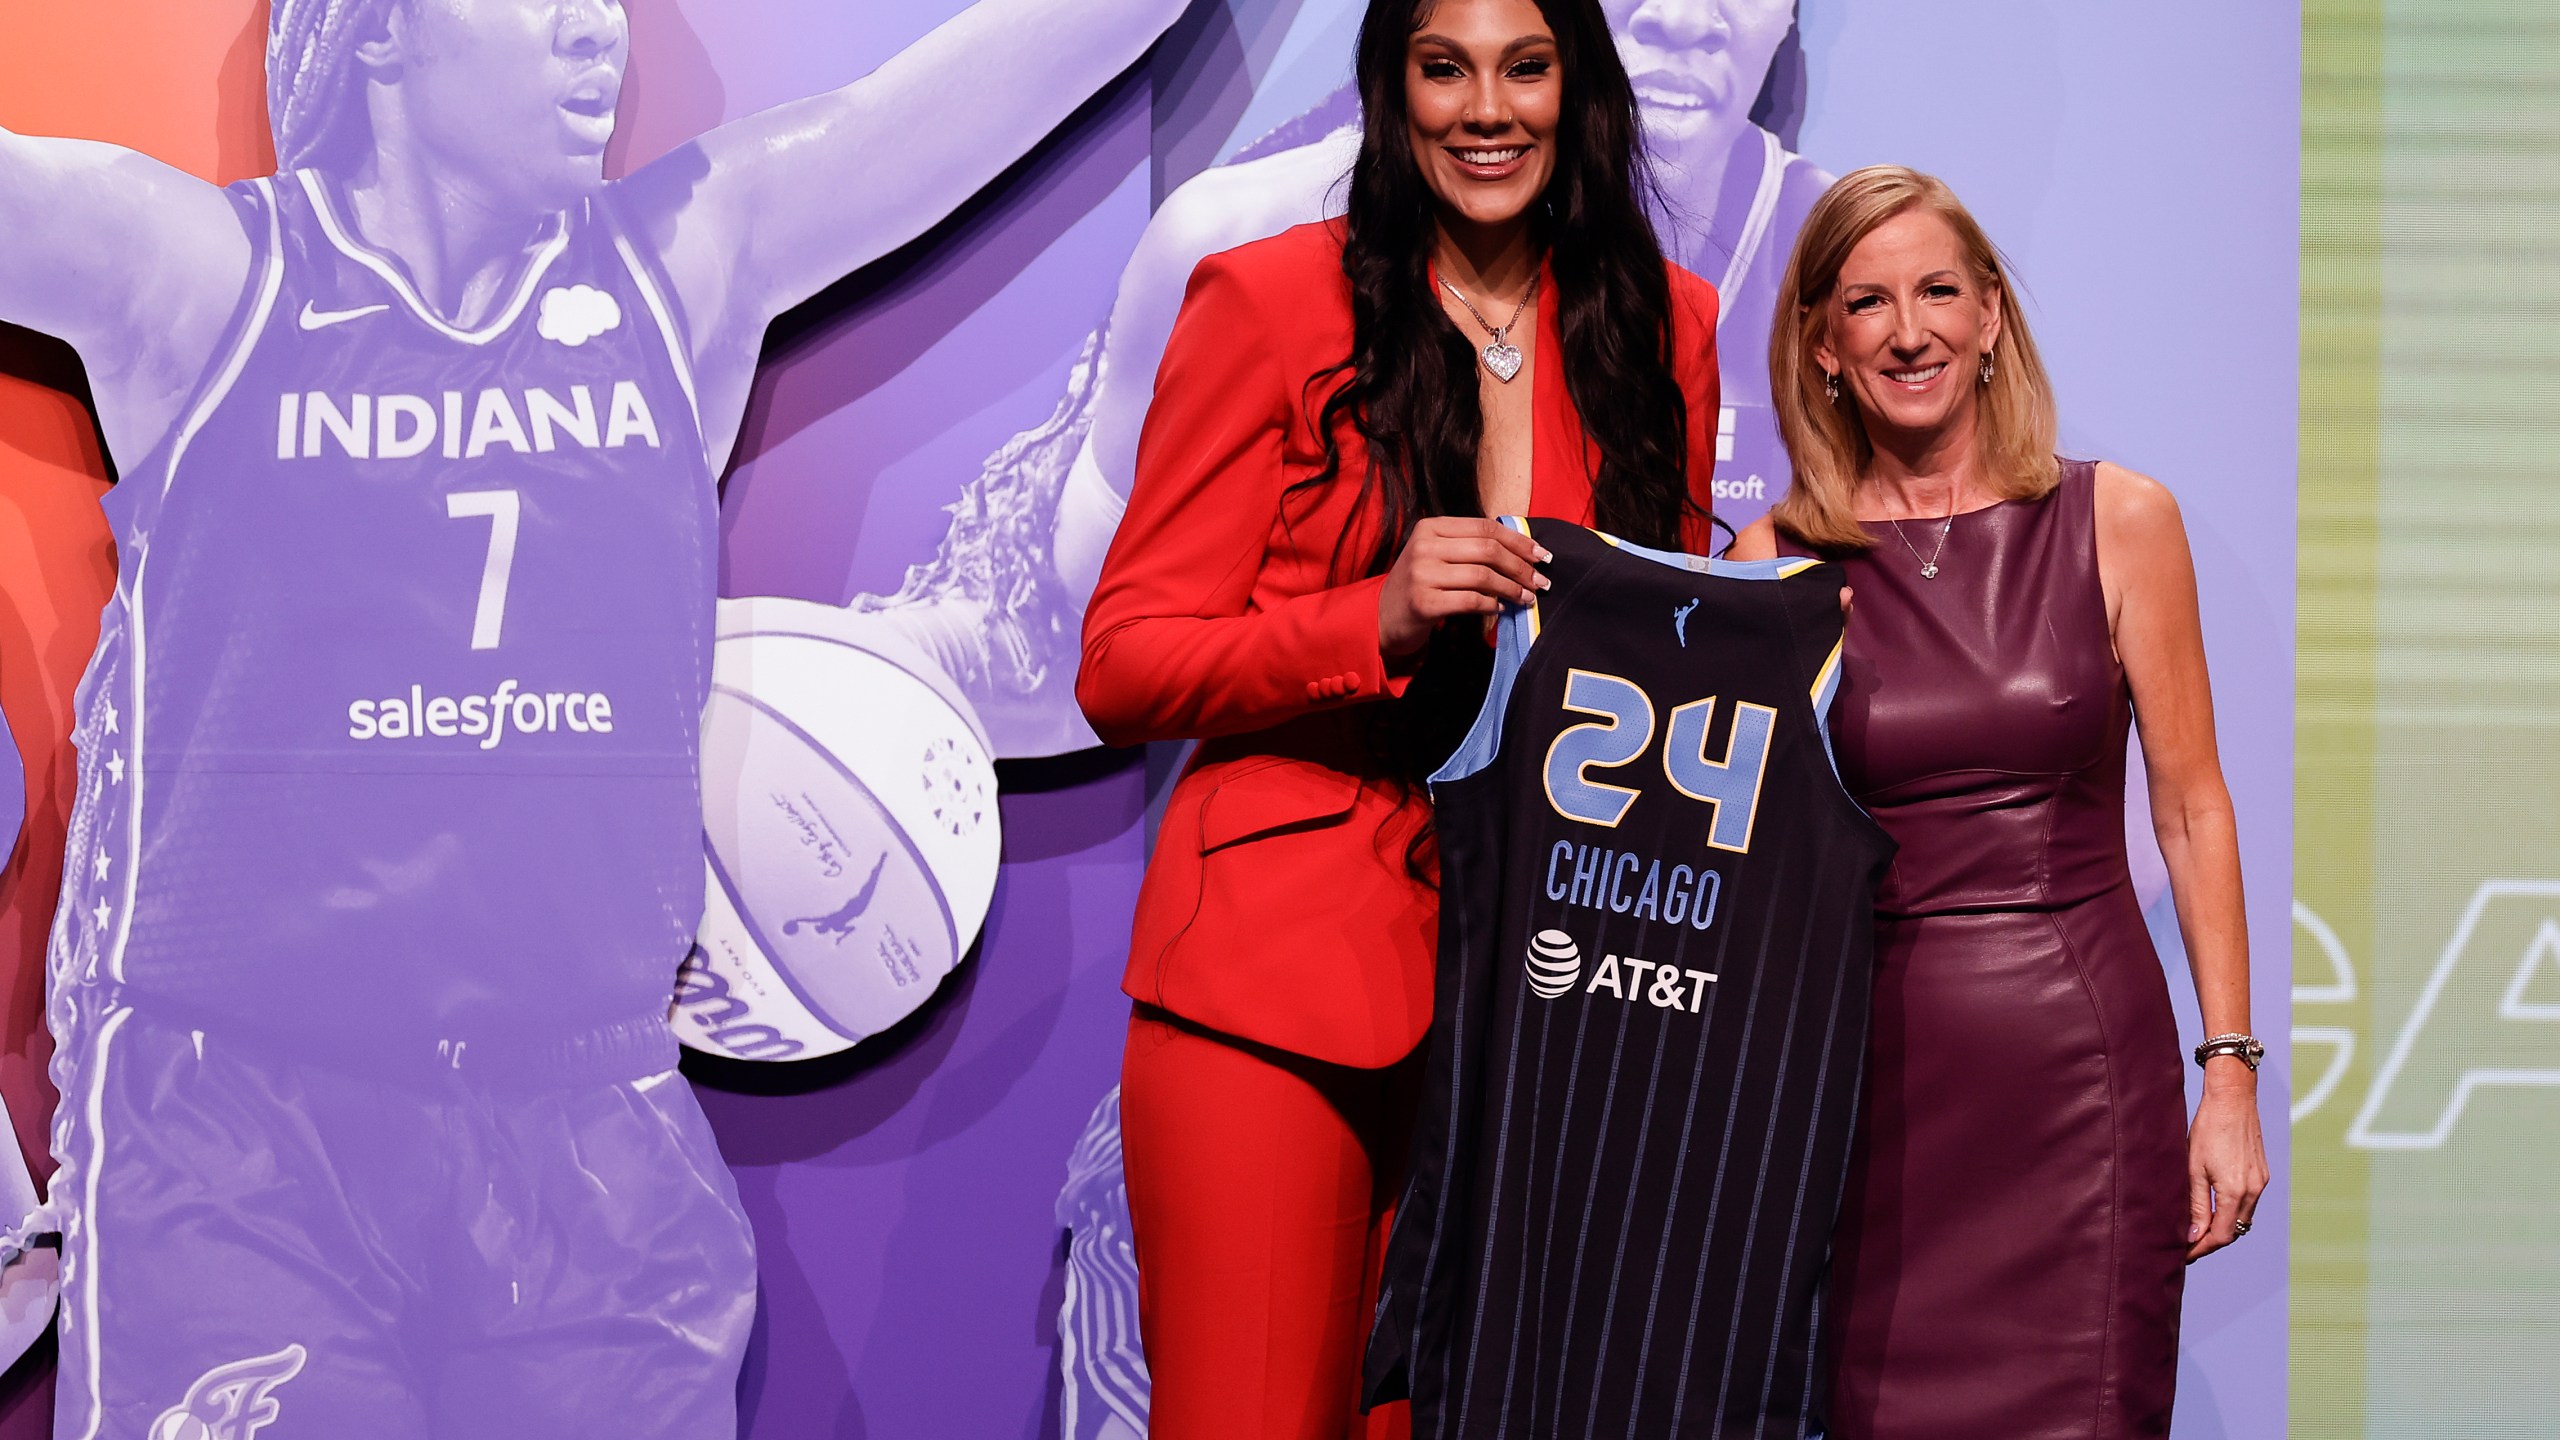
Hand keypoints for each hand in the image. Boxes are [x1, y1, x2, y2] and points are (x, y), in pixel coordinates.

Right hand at [1378, 518, 1548, 657]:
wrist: (1382, 616)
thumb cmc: (1420, 584)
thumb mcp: (1438, 555)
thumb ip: (1470, 546)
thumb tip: (1523, 549)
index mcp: (1431, 528)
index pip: (1485, 527)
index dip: (1519, 541)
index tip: (1542, 555)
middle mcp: (1424, 546)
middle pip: (1487, 550)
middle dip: (1520, 566)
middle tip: (1540, 581)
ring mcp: (1421, 574)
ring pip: (1483, 576)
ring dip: (1511, 589)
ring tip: (1526, 598)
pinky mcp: (1424, 602)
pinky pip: (1471, 601)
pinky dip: (1492, 605)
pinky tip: (1500, 609)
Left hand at [2185, 1074, 2268, 1260]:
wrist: (2232, 1100)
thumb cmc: (2207, 1130)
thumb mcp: (2193, 1168)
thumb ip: (2196, 1204)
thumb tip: (2194, 1235)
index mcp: (2236, 1191)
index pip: (2222, 1235)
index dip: (2202, 1248)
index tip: (2184, 1254)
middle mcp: (2254, 1190)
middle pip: (2235, 1230)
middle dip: (2212, 1241)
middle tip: (2188, 1246)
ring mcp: (2261, 1182)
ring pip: (2243, 1218)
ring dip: (2223, 1227)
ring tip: (2198, 1230)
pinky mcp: (2262, 1173)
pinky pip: (2249, 1203)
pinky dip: (2233, 1211)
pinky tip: (2215, 1208)